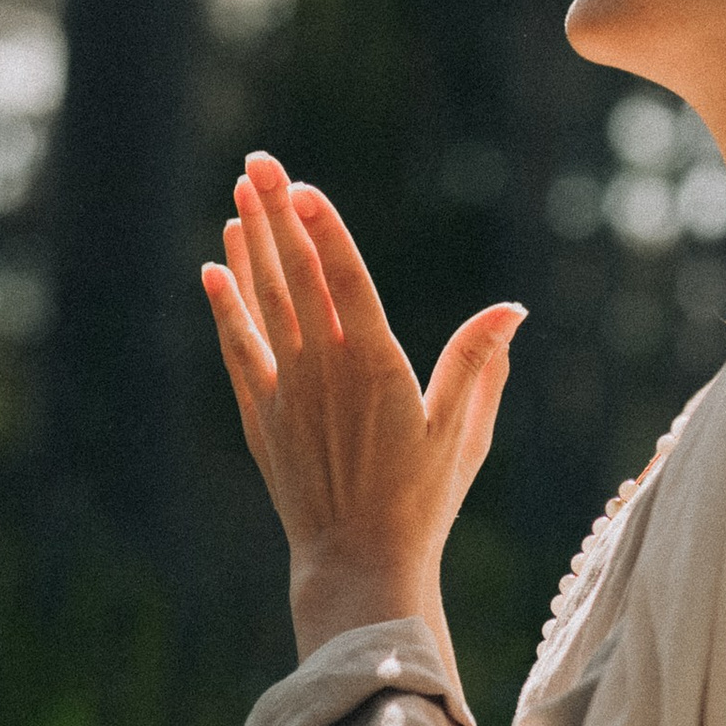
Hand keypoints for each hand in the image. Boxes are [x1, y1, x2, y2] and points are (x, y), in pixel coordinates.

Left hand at [201, 151, 523, 654]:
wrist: (359, 564)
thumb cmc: (424, 500)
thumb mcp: (464, 431)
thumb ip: (480, 363)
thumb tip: (511, 308)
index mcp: (377, 366)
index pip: (343, 279)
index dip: (321, 228)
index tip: (299, 186)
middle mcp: (324, 371)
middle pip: (295, 276)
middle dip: (275, 214)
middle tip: (256, 162)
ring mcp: (286, 392)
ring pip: (263, 303)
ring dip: (249, 246)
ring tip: (239, 196)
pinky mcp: (261, 416)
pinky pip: (238, 348)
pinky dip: (226, 307)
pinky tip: (214, 269)